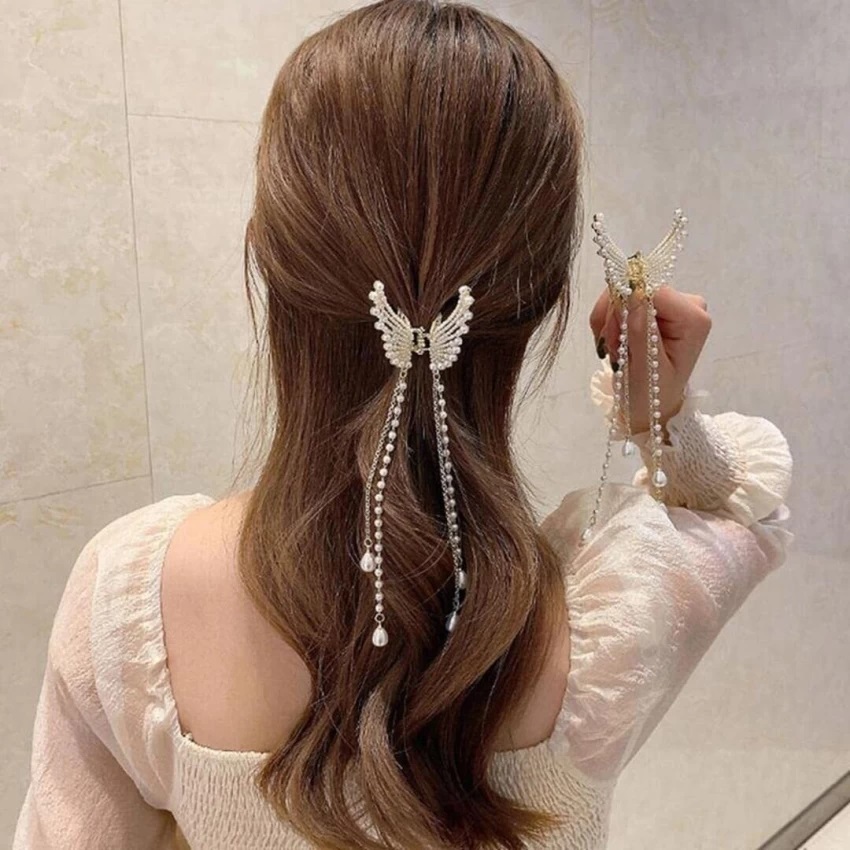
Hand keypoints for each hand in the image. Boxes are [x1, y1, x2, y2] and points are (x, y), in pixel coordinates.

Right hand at [589, 285, 711, 437]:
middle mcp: (688, 305)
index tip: (614, 337)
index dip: (624, 307)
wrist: (651, 406)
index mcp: (693, 319)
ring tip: (613, 349)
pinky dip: (610, 320)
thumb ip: (640, 329)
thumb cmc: (651, 394)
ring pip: (625, 292)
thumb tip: (631, 292)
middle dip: (615, 317)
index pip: (652, 290)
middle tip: (612, 348)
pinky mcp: (656, 305)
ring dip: (609, 321)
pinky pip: (623, 298)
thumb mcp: (644, 367)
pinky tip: (614, 342)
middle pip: (638, 288)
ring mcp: (672, 304)